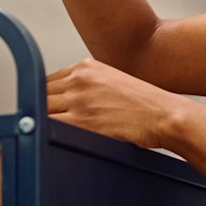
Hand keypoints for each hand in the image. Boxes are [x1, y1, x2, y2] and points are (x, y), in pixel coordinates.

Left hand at [46, 59, 193, 149]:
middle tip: (40, 124)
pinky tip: (50, 139)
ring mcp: (79, 99)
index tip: (45, 110)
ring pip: (42, 109)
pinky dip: (46, 132)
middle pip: (41, 94)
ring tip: (45, 134)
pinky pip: (50, 125)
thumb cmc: (145, 104)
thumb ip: (89, 86)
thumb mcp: (113, 81)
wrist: (165, 115)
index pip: (48, 80)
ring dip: (42, 122)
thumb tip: (68, 101)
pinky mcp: (82, 120)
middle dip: (41, 109)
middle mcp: (80, 79)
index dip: (44, 98)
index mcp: (87, 66)